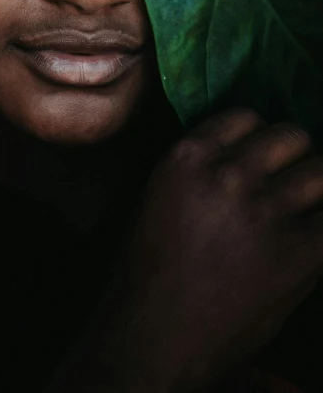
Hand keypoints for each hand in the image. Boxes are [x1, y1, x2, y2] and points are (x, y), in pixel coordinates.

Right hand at [123, 107, 322, 390]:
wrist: (156, 337)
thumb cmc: (149, 269)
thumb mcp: (162, 195)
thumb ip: (203, 166)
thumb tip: (249, 155)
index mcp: (188, 156)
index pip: (246, 116)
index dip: (257, 139)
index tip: (260, 159)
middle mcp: (229, 174)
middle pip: (291, 136)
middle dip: (292, 157)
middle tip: (287, 183)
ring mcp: (266, 211)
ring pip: (321, 171)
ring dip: (315, 188)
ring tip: (303, 208)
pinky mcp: (297, 252)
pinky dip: (320, 228)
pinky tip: (305, 242)